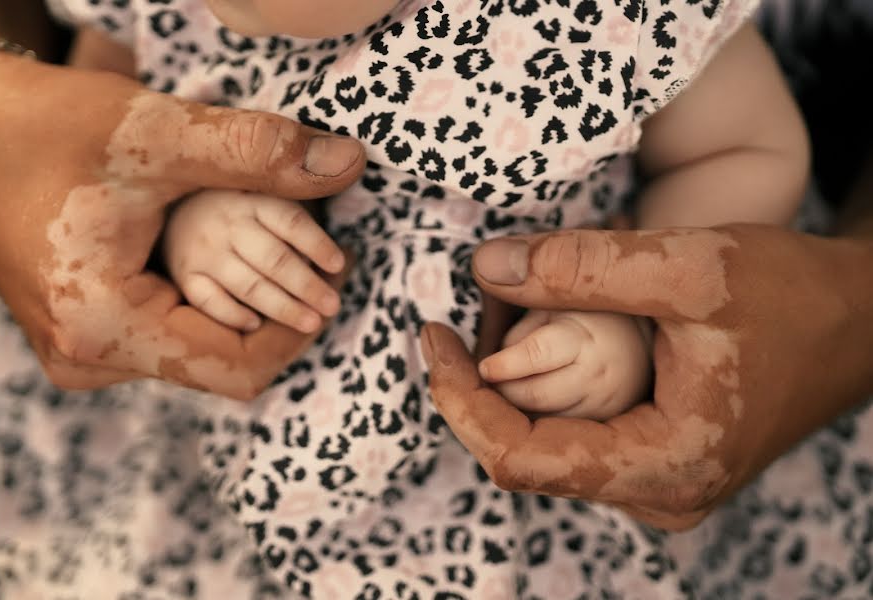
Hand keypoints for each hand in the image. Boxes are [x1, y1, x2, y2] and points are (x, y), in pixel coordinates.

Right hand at [0, 55, 364, 399]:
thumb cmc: (43, 127)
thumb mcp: (157, 135)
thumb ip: (257, 153)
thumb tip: (346, 164)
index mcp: (103, 326)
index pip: (238, 370)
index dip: (297, 332)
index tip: (334, 283)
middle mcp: (89, 357)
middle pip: (220, 364)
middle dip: (275, 316)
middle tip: (313, 264)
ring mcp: (84, 350)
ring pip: (197, 351)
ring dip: (243, 306)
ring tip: (266, 249)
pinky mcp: (88, 330)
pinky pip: (170, 335)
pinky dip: (209, 301)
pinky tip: (216, 254)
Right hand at [165, 190, 343, 332]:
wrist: (174, 210)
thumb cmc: (240, 210)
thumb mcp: (266, 198)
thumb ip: (297, 221)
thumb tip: (346, 258)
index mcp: (253, 200)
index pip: (290, 221)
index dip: (317, 244)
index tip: (339, 265)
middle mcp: (227, 224)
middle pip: (273, 259)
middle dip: (307, 286)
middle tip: (332, 306)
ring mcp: (203, 251)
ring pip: (247, 284)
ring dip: (283, 307)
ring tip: (312, 323)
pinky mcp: (185, 275)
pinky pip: (209, 301)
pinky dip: (233, 315)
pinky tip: (256, 325)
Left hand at [422, 225, 872, 529]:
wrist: (856, 322)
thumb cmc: (792, 296)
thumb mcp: (690, 267)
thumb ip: (583, 266)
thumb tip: (484, 266)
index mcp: (665, 464)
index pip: (520, 457)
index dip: (460, 398)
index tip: (430, 337)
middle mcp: (657, 492)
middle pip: (526, 455)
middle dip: (479, 386)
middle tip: (458, 318)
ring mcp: (657, 482)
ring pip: (547, 446)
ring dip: (508, 386)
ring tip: (495, 318)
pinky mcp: (657, 459)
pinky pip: (575, 435)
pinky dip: (542, 388)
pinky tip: (535, 339)